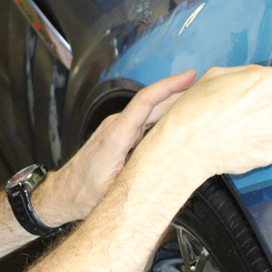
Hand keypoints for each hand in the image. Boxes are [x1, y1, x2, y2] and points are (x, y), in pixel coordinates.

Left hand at [34, 70, 196, 225]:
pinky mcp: (119, 134)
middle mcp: (116, 126)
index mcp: (116, 136)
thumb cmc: (83, 193)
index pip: (144, 102)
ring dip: (174, 102)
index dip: (168, 87)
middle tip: (209, 88)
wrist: (62, 193)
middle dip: (180, 91)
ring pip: (150, 110)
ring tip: (201, 99)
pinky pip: (145, 118)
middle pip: (153, 102)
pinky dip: (164, 114)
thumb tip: (170, 175)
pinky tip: (179, 117)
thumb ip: (140, 178)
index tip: (189, 77)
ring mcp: (117, 128)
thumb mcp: (114, 191)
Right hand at [136, 65, 271, 188]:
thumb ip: (247, 72)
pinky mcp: (270, 153)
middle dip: (265, 107)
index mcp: (263, 81)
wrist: (186, 145)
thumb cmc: (195, 109)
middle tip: (239, 113)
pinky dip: (257, 147)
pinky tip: (238, 145)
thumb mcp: (215, 76)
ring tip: (234, 131)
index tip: (271, 94)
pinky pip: (270, 148)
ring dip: (260, 129)